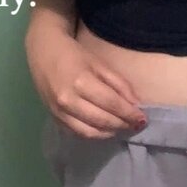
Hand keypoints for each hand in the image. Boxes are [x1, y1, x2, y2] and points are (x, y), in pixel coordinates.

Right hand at [26, 24, 146, 139]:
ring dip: (110, 132)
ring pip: (90, 132)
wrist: (43, 52)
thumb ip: (118, 83)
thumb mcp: (99, 63)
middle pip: (102, 120)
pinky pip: (77, 133)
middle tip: (136, 124)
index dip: (129, 113)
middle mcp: (69, 100)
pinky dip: (94, 134)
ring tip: (122, 127)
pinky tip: (105, 129)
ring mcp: (59, 112)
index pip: (112, 104)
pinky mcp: (54, 118)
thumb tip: (135, 103)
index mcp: (82, 82)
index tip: (143, 118)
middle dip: (122, 124)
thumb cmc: (75, 54)